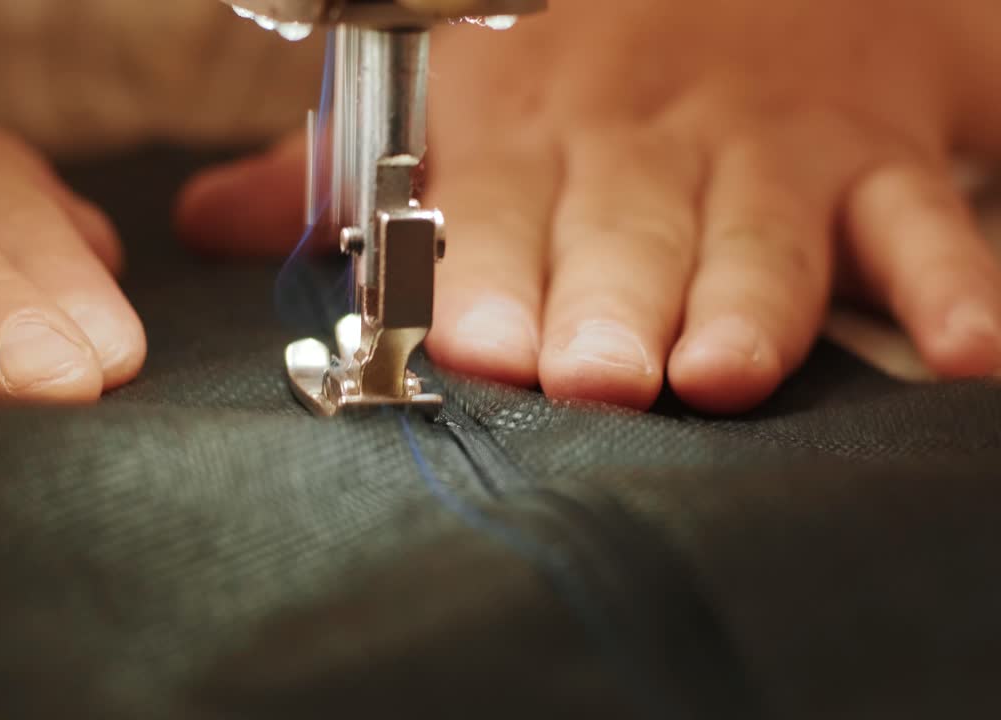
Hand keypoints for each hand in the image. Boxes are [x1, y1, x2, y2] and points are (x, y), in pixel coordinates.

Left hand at [177, 0, 1000, 412]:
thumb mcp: (448, 96)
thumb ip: (325, 168)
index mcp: (527, 135)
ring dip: (747, 298)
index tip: (463, 342)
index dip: (476, 277)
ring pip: (756, 231)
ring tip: (727, 366)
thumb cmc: (569, 57)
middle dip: (606, 304)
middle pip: (622, 234)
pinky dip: (957, 284)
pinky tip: (966, 355)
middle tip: (595, 374)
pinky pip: (923, 223)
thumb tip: (205, 221)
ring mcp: (764, 154)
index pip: (492, 216)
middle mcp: (643, 148)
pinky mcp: (874, 163)